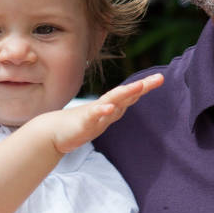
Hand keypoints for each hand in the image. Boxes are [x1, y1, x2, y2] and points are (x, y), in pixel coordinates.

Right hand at [47, 74, 163, 154]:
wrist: (53, 133)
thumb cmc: (78, 125)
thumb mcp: (102, 118)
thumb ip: (114, 110)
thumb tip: (125, 103)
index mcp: (110, 107)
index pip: (130, 95)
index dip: (144, 86)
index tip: (160, 79)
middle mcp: (104, 107)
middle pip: (126, 94)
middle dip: (142, 86)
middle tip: (159, 79)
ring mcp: (94, 113)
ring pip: (112, 101)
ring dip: (126, 93)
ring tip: (140, 86)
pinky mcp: (83, 122)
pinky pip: (94, 115)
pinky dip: (103, 110)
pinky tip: (110, 107)